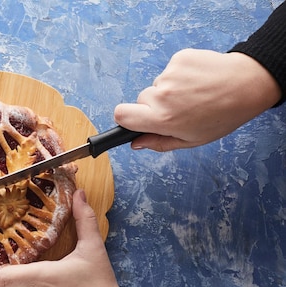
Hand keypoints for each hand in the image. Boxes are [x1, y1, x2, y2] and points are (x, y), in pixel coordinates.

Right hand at [114, 49, 281, 151]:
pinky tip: (198, 80)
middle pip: (141, 99)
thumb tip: (136, 143)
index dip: (125, 118)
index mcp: (162, 119)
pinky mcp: (179, 58)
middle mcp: (162, 95)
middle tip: (180, 108)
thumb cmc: (223, 115)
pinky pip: (170, 70)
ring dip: (171, 89)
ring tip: (195, 93)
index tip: (134, 119)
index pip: (121, 115)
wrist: (248, 84)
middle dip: (155, 105)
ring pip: (158, 85)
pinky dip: (181, 75)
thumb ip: (159, 143)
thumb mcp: (192, 139)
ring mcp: (170, 74)